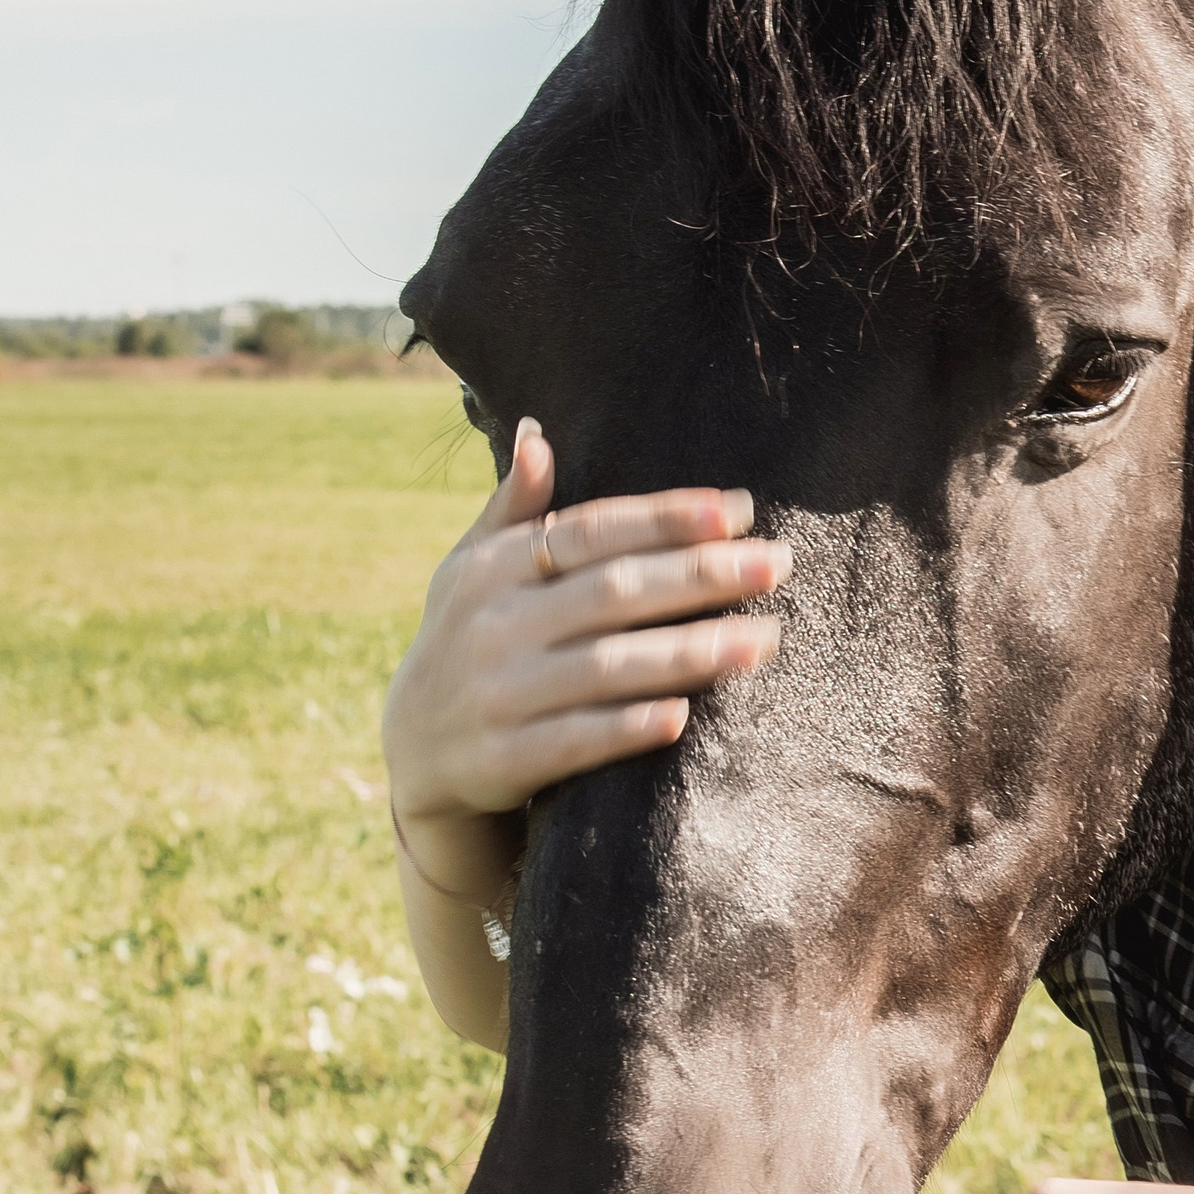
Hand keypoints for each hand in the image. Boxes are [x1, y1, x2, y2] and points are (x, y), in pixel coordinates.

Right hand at [382, 418, 789, 828]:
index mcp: (493, 568)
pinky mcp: (504, 759)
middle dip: (700, 576)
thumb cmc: (468, 640)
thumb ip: (512, 508)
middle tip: (777, 564)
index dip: (664, 519)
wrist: (416, 751)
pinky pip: (574, 740)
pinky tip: (683, 717)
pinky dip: (625, 727)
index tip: (737, 509)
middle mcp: (493, 624)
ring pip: (606, 666)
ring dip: (689, 652)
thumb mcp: (471, 570)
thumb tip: (535, 433)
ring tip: (764, 639)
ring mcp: (498, 693)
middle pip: (613, 592)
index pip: (591, 532)